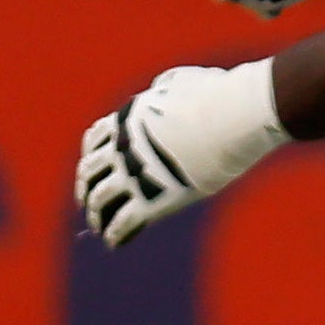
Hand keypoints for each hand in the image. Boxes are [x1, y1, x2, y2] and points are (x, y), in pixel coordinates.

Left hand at [75, 60, 285, 245]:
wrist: (239, 114)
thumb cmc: (222, 94)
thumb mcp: (184, 81)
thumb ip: (165, 88)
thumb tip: (162, 88)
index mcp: (128, 118)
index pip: (93, 141)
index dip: (91, 159)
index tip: (93, 172)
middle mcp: (122, 146)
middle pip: (89, 173)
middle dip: (86, 189)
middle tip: (90, 204)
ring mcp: (135, 172)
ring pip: (99, 199)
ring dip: (97, 216)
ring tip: (101, 228)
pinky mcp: (153, 196)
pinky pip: (123, 221)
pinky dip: (116, 234)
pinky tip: (116, 242)